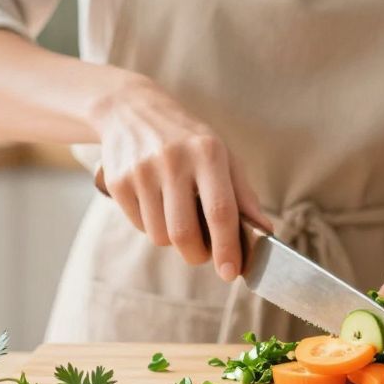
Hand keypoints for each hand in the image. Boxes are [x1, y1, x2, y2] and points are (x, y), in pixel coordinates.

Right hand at [92, 76, 267, 279]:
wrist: (131, 110)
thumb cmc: (187, 138)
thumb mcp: (223, 155)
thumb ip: (243, 195)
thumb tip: (265, 232)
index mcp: (208, 152)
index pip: (220, 212)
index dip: (227, 248)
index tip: (232, 273)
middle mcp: (173, 160)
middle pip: (184, 233)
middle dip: (197, 255)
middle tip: (203, 254)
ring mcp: (142, 171)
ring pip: (160, 236)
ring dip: (173, 239)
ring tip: (178, 216)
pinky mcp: (118, 181)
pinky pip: (139, 225)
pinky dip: (152, 225)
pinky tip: (156, 203)